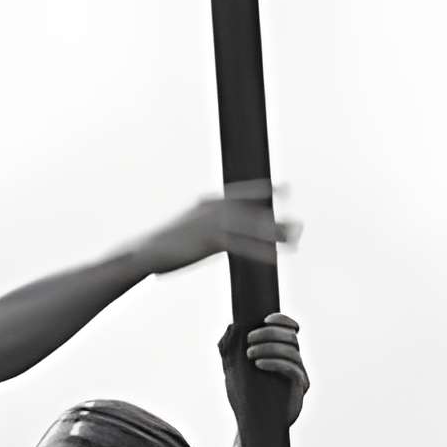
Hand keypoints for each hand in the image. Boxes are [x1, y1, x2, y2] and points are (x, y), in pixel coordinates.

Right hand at [139, 186, 298, 276]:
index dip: (265, 189)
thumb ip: (209, 227)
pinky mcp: (209, 241)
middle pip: (253, 212)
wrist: (145, 252)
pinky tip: (274, 258)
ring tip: (296, 241)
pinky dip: (260, 251)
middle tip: (300, 227)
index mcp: (208, 203)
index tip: (285, 188)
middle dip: (277, 220)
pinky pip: (241, 246)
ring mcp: (212, 224)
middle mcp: (213, 209)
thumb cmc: (167, 245)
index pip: (242, 193)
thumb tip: (221, 233)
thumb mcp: (190, 229)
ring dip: (275, 234)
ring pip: (252, 227)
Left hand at [221, 312, 307, 426]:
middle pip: (290, 337)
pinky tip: (258, 364)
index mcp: (283, 354)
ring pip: (292, 351)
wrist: (254, 426)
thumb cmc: (247, 399)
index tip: (265, 319)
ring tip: (249, 354)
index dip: (282, 320)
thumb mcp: (236, 371)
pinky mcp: (299, 388)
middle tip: (249, 339)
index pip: (290, 330)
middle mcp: (295, 362)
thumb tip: (230, 328)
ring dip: (269, 347)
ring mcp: (299, 375)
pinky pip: (292, 369)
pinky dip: (275, 362)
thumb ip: (232, 351)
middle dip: (269, 333)